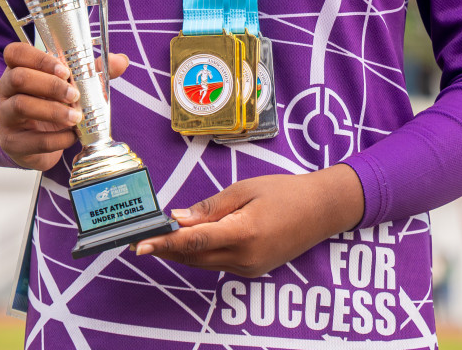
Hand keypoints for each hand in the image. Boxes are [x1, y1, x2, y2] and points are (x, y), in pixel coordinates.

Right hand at [0, 42, 128, 171]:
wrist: (33, 144)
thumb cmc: (50, 106)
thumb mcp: (68, 85)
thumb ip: (92, 71)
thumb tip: (120, 60)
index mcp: (18, 68)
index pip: (16, 53)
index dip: (39, 58)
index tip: (65, 70)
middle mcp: (6, 89)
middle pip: (18, 77)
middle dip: (50, 85)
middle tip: (75, 94)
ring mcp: (4, 116)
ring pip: (21, 105)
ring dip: (53, 111)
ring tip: (76, 117)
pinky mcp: (11, 142)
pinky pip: (31, 139)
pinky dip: (56, 138)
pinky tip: (71, 136)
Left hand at [134, 165, 363, 277]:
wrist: (322, 211)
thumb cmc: (284, 192)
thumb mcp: (244, 190)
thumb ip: (210, 208)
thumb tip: (178, 219)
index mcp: (243, 233)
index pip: (194, 241)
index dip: (164, 243)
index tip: (139, 244)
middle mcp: (245, 257)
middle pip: (194, 256)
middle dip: (165, 248)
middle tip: (139, 238)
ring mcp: (250, 268)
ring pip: (203, 262)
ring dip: (180, 252)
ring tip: (157, 238)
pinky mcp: (253, 270)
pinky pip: (217, 263)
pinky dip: (199, 253)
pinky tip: (187, 241)